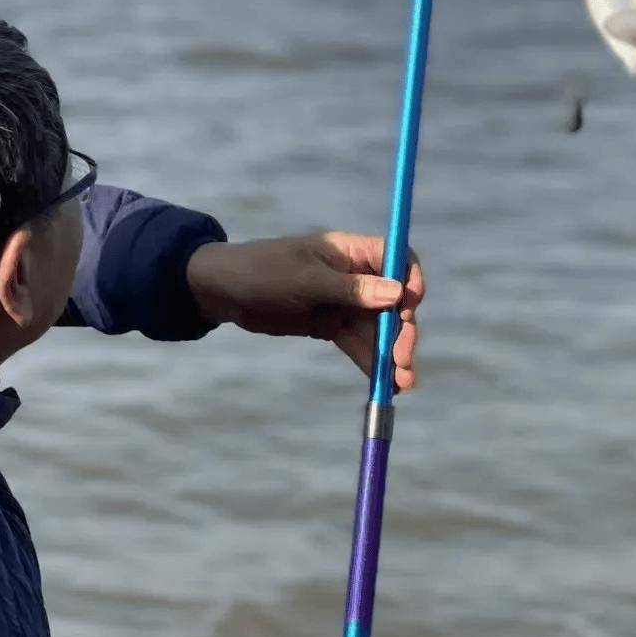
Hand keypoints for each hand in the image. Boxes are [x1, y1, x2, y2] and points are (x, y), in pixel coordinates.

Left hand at [187, 232, 423, 391]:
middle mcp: (353, 275)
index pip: (396, 258)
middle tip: (402, 361)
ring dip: (390, 354)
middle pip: (393, 300)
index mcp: (350, 251)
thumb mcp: (305, 280)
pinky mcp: (329, 325)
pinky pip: (357, 343)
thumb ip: (350, 289)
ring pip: (377, 328)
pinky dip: (369, 361)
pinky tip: (381, 383)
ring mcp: (342, 301)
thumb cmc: (263, 271)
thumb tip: (396, 292)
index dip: (410, 279)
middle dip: (401, 330)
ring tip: (400, 384)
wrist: (225, 292)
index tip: (411, 305)